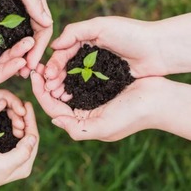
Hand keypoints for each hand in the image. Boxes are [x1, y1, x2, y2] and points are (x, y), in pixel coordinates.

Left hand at [0, 0, 52, 75]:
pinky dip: (3, 52)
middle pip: (31, 39)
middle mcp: (23, 12)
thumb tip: (47, 24)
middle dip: (30, 57)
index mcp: (33, 2)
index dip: (40, 48)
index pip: (43, 29)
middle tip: (25, 74)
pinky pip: (1, 40)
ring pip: (17, 42)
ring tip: (14, 72)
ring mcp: (7, 18)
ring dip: (17, 58)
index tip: (33, 64)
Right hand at [0, 0, 35, 86]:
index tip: (21, 61)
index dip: (6, 72)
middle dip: (16, 59)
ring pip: (3, 52)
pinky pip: (2, 37)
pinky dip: (12, 38)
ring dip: (17, 48)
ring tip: (30, 39)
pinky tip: (23, 33)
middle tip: (31, 46)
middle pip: (0, 66)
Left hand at [0, 90, 26, 162]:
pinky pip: (7, 122)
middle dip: (18, 112)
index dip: (15, 102)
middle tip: (22, 125)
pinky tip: (17, 133)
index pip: (3, 94)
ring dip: (17, 119)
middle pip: (8, 103)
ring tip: (21, 130)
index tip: (22, 113)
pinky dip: (14, 126)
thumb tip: (4, 102)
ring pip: (9, 113)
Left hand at [34, 74, 190, 140]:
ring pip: (64, 88)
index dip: (40, 94)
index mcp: (81, 123)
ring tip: (45, 64)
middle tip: (35, 67)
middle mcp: (82, 111)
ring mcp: (88, 98)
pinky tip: (61, 62)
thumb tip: (55, 121)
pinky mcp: (96, 85)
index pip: (53, 109)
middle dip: (44, 84)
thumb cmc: (132, 115)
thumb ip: (77, 129)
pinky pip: (76, 78)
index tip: (33, 77)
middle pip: (55, 98)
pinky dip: (67, 71)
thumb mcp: (103, 128)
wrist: (157, 99)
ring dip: (53, 77)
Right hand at [44, 17, 166, 90]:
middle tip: (48, 88)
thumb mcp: (101, 26)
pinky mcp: (104, 80)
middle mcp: (88, 55)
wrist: (157, 49)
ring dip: (63, 85)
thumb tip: (53, 45)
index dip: (54, 63)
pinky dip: (76, 91)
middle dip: (55, 77)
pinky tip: (69, 97)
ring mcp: (96, 69)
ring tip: (55, 95)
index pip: (63, 53)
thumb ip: (75, 31)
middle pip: (66, 67)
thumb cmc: (130, 34)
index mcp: (85, 40)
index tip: (46, 74)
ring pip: (74, 78)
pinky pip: (87, 86)